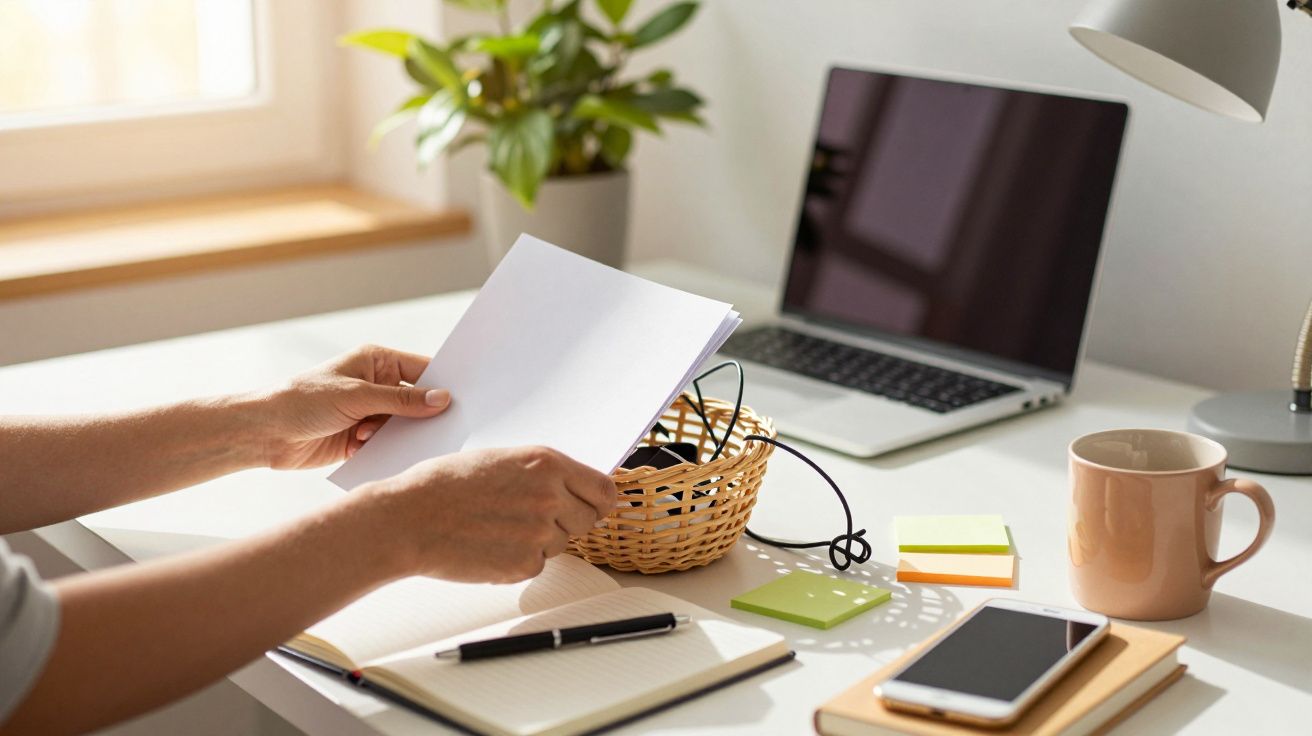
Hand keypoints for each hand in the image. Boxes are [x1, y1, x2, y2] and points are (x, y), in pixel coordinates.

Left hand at [259, 345, 451, 469]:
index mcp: (377, 362)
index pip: (422, 369)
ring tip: (369, 435)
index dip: (442, 384)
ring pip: (403, 426)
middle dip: (420, 416)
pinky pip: (387, 445)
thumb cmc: (303, 400)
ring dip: (393, 435)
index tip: (463, 400)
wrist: (265, 433)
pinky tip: (360, 447)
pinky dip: (380, 450)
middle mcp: (377, 385)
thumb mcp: (356, 396)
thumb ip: (401, 400)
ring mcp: (370, 412)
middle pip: (417, 401)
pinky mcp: (362, 438)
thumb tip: (442, 399)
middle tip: (435, 428)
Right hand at [359, 446, 617, 582]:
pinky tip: (490, 546)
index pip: (604, 489)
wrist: (408, 519)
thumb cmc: (442, 486)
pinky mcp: (524, 564)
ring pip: (561, 544)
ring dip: (539, 542)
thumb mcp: (500, 459)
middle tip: (530, 518)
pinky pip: (537, 566)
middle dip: (566, 522)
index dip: (597, 500)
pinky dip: (518, 561)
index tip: (591, 505)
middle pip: (588, 520)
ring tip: (499, 528)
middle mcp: (549, 496)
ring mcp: (539, 532)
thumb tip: (570, 486)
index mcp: (545, 463)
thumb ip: (540, 473)